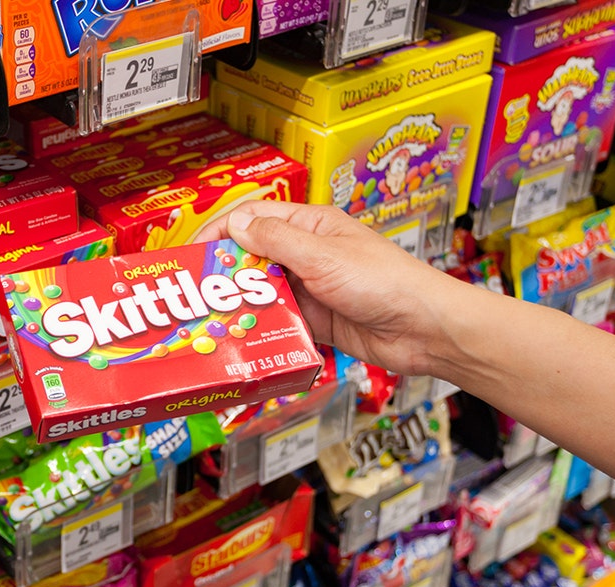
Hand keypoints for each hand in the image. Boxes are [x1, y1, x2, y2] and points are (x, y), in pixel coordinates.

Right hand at [198, 201, 467, 374]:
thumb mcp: (324, 256)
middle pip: (252, 257)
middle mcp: (307, 254)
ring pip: (261, 293)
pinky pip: (277, 322)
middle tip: (193, 292)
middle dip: (223, 273)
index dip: (219, 232)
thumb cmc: (386, 282)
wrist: (423, 329)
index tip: (192, 253)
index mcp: (310, 225)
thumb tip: (234, 226)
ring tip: (211, 320)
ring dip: (240, 304)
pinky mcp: (314, 321)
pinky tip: (242, 339)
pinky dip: (260, 329)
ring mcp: (309, 289)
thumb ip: (277, 242)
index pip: (253, 218)